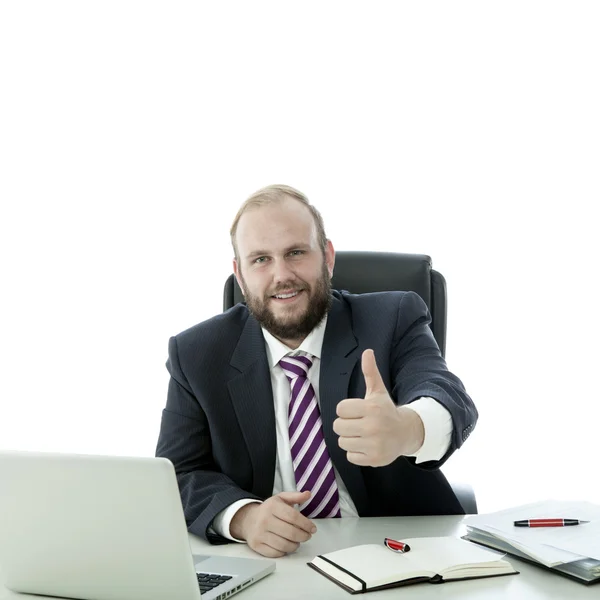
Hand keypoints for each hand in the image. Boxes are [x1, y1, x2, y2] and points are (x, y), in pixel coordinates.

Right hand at [229, 491, 316, 557]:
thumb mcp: (281, 499)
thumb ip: (295, 496)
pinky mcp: (257, 545)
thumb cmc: (268, 510)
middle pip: (290, 532)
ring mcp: (260, 534)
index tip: (313, 528)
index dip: (306, 524)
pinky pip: (276, 553)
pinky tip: (287, 545)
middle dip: (303, 536)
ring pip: (284, 545)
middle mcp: (264, 520)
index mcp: (272, 506)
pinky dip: (284, 551)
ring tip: (297, 541)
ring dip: (295, 545)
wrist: (248, 520)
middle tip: (307, 536)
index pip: (293, 517)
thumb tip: (308, 494)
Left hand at [333, 349, 424, 466]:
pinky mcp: (374, 459)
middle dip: (346, 425)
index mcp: (371, 407)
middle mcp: (373, 426)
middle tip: (359, 423)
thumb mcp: (378, 391)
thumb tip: (367, 351)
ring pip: (343, 442)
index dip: (346, 410)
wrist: (406, 433)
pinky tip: (367, 445)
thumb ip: (370, 372)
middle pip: (338, 426)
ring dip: (350, 439)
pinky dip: (356, 453)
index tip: (357, 411)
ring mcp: (374, 444)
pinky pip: (350, 456)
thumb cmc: (386, 410)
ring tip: (363, 435)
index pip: (340, 409)